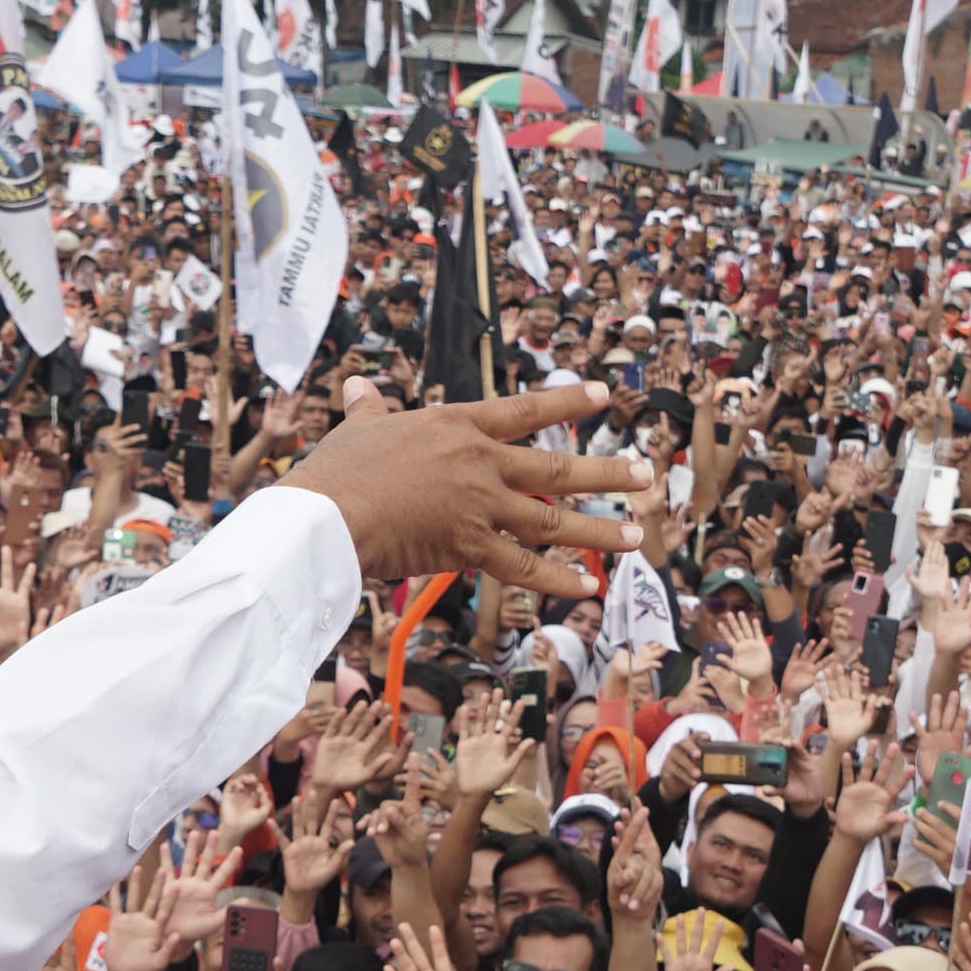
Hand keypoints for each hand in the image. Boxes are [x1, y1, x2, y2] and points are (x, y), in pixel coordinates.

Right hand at [290, 381, 652, 598]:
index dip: (566, 401)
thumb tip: (356, 385)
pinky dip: (559, 580)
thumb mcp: (358, 428)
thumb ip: (369, 408)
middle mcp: (480, 461)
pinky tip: (589, 586)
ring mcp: (481, 505)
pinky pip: (525, 567)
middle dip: (606, 472)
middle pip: (557, 468)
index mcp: (456, 425)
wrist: (326, 515)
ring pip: (553, 519)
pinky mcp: (470, 547)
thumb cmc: (336, 471)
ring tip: (635, 534)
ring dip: (599, 529)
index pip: (524, 410)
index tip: (601, 394)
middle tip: (644, 475)